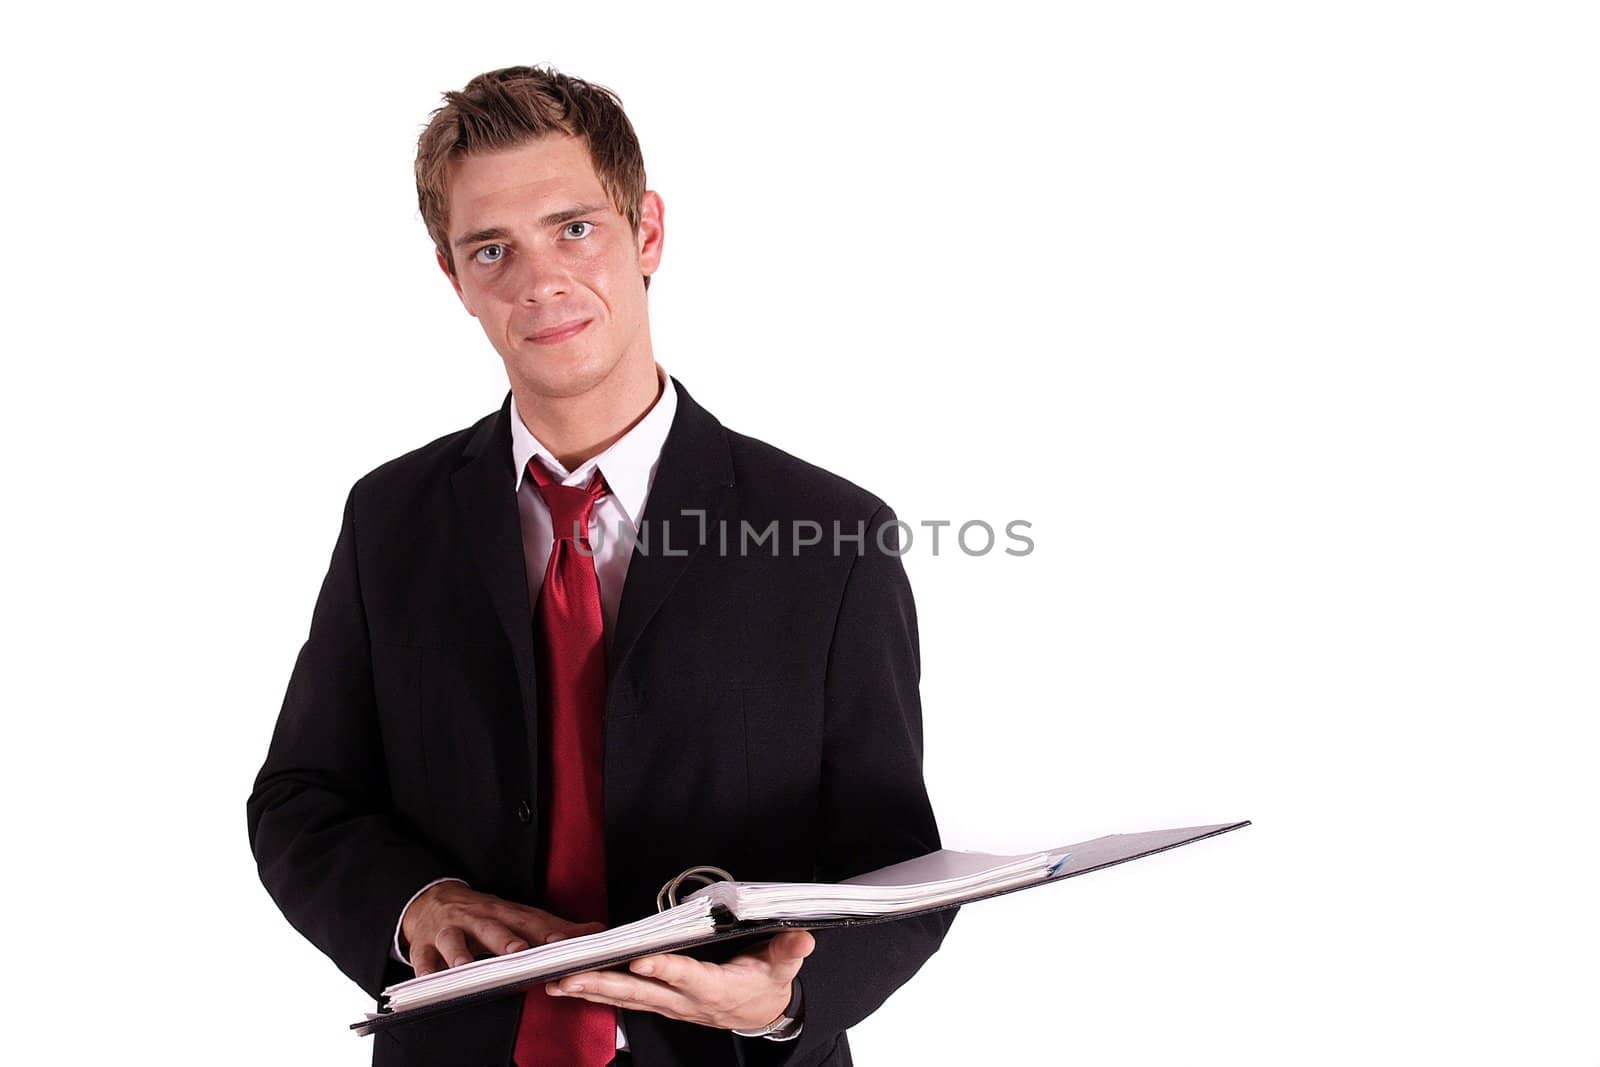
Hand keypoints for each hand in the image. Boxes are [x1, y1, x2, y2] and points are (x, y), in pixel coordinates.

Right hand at [400, 882, 605, 976]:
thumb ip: (554, 927)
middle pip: (493, 927)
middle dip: (506, 939)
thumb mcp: (517, 916)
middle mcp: (478, 919)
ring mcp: (449, 930)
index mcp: (505, 913)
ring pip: (454, 939)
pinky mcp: (424, 944)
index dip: (548, 931)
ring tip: (466, 965)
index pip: (530, 922)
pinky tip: (428, 978)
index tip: (565, 942)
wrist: (432, 900)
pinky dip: (424, 968)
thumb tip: (596, 931)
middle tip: (520, 951)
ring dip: (460, 952)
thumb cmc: (483, 914)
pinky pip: (422, 957)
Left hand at [545, 929, 814, 1030]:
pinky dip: (595, 991)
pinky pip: (623, 997)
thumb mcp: (783, 967)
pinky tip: (569, 985)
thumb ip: (788, 950)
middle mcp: (685, 1000)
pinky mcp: (659, 1001)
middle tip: (567, 976)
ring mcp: (668, 1003)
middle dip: (601, 984)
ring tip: (554, 981)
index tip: (639, 960)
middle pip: (639, 992)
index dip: (663, 969)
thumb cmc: (767, 984)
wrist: (760, 1013)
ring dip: (588, 989)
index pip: (686, 976)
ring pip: (624, 997)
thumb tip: (802, 937)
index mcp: (715, 988)